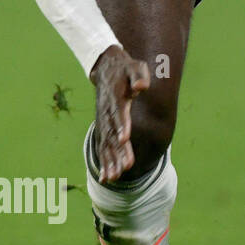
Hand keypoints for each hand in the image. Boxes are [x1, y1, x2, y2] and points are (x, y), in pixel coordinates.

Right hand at [90, 46, 150, 182]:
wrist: (106, 68)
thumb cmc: (125, 69)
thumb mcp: (135, 67)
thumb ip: (139, 76)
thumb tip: (142, 86)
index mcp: (117, 98)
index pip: (119, 113)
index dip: (122, 125)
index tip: (124, 139)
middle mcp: (107, 112)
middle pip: (112, 133)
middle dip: (119, 150)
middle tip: (126, 167)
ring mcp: (103, 120)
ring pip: (106, 143)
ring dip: (111, 160)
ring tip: (115, 177)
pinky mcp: (103, 126)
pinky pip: (103, 146)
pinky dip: (104, 161)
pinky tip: (107, 177)